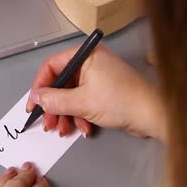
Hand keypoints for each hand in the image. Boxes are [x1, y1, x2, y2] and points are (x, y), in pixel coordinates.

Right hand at [26, 44, 166, 141]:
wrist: (152, 115)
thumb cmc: (121, 101)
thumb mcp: (81, 102)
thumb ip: (54, 100)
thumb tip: (36, 98)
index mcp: (85, 55)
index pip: (52, 66)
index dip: (40, 86)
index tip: (34, 104)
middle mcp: (90, 62)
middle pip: (61, 83)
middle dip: (54, 106)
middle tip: (49, 123)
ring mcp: (98, 76)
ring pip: (71, 95)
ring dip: (66, 114)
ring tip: (65, 130)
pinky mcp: (105, 90)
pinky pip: (84, 101)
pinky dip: (80, 115)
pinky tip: (84, 129)